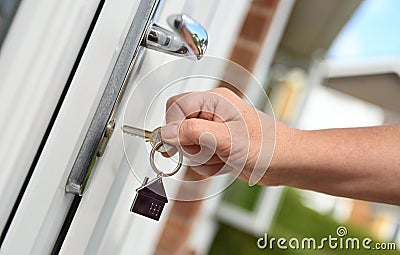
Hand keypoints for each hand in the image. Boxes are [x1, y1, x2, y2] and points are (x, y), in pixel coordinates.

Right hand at [161, 87, 279, 184]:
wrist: (284, 163)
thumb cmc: (266, 146)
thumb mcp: (226, 139)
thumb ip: (193, 132)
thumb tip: (166, 132)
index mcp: (214, 100)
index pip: (176, 105)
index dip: (172, 125)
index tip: (177, 143)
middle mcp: (211, 113)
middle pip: (178, 128)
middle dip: (190, 146)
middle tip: (209, 150)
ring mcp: (213, 130)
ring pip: (187, 146)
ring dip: (202, 159)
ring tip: (222, 157)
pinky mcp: (216, 145)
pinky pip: (198, 157)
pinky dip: (208, 166)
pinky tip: (225, 163)